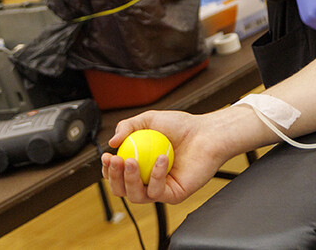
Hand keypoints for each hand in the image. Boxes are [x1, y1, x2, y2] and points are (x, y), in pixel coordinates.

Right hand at [102, 110, 226, 204]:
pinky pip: (157, 193)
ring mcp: (161, 189)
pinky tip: (161, 160)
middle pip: (121, 189)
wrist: (208, 133)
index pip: (117, 174)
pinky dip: (155, 176)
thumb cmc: (183, 127)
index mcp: (140, 166)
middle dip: (113, 177)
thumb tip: (111, 142)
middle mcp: (148, 180)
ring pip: (136, 196)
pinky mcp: (174, 195)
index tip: (106, 157)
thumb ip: (128, 126)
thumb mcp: (150, 120)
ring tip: (133, 161)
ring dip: (130, 179)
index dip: (108, 169)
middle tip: (116, 161)